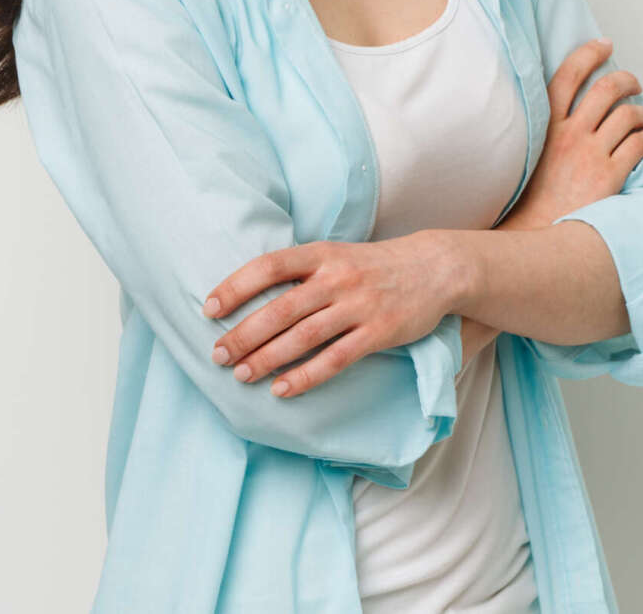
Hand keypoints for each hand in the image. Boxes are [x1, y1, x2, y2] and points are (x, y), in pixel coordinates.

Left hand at [201, 230, 460, 397]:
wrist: (433, 268)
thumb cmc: (372, 265)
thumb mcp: (336, 254)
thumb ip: (300, 271)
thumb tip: (249, 296)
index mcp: (321, 253)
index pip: (269, 267)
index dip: (236, 287)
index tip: (209, 309)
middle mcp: (337, 277)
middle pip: (280, 308)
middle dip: (244, 334)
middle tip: (217, 355)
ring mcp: (358, 306)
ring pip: (303, 337)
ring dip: (267, 359)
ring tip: (242, 375)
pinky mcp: (378, 333)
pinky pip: (335, 359)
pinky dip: (305, 377)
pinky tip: (281, 390)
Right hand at [511, 37, 642, 227]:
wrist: (537, 232)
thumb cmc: (533, 196)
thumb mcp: (529, 152)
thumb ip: (548, 129)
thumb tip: (572, 111)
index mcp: (547, 124)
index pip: (568, 74)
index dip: (589, 54)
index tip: (604, 45)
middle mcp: (570, 133)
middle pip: (606, 88)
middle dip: (627, 79)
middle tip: (634, 83)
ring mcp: (591, 153)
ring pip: (629, 115)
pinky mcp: (610, 175)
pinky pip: (641, 144)